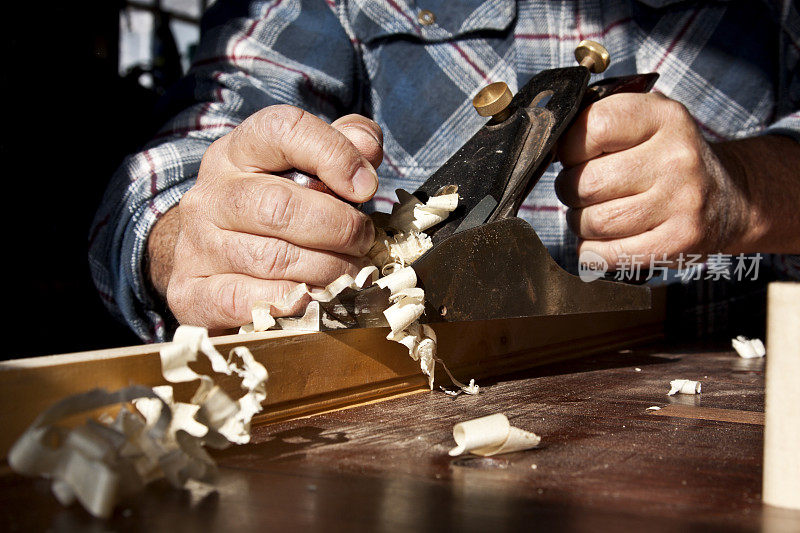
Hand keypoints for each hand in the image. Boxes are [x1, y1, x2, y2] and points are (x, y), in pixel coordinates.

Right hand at [151, 105, 382, 331]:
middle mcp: (210, 194)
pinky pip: (241, 300)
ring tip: (349, 273)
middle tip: (363, 241)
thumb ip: (344, 145)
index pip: (283, 130)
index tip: (366, 187)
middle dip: (338, 227)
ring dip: (325, 270)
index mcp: (238, 151)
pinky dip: (287, 303)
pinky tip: (313, 300)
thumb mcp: (307, 166)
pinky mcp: (191, 292)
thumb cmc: (276, 210)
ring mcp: (196, 244)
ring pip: (271, 258)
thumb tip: (367, 145)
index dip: (333, 154)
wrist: (210, 259)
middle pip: (278, 206)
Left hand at [555, 92, 750, 268]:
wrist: (731, 199)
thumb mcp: (647, 123)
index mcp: (663, 117)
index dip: (570, 147)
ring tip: (595, 214)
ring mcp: (681, 202)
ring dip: (580, 223)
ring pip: (593, 221)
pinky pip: (606, 254)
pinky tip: (603, 240)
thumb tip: (548, 145)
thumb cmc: (669, 160)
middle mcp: (676, 158)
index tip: (573, 156)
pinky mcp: (679, 242)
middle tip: (582, 191)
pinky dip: (592, 251)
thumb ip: (601, 123)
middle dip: (570, 190)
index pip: (594, 127)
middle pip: (586, 183)